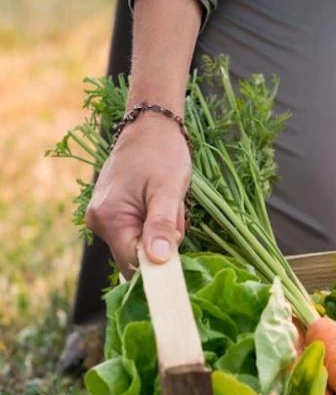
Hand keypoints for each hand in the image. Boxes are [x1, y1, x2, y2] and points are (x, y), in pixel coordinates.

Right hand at [85, 115, 190, 275]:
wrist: (151, 128)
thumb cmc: (162, 154)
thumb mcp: (168, 190)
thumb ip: (162, 225)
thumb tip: (157, 260)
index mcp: (109, 218)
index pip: (133, 265)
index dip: (159, 266)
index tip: (178, 246)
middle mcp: (99, 222)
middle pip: (139, 255)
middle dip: (163, 241)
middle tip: (173, 209)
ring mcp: (104, 218)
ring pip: (142, 243)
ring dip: (163, 229)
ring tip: (167, 200)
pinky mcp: (113, 214)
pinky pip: (139, 231)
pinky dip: (156, 222)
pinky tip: (161, 201)